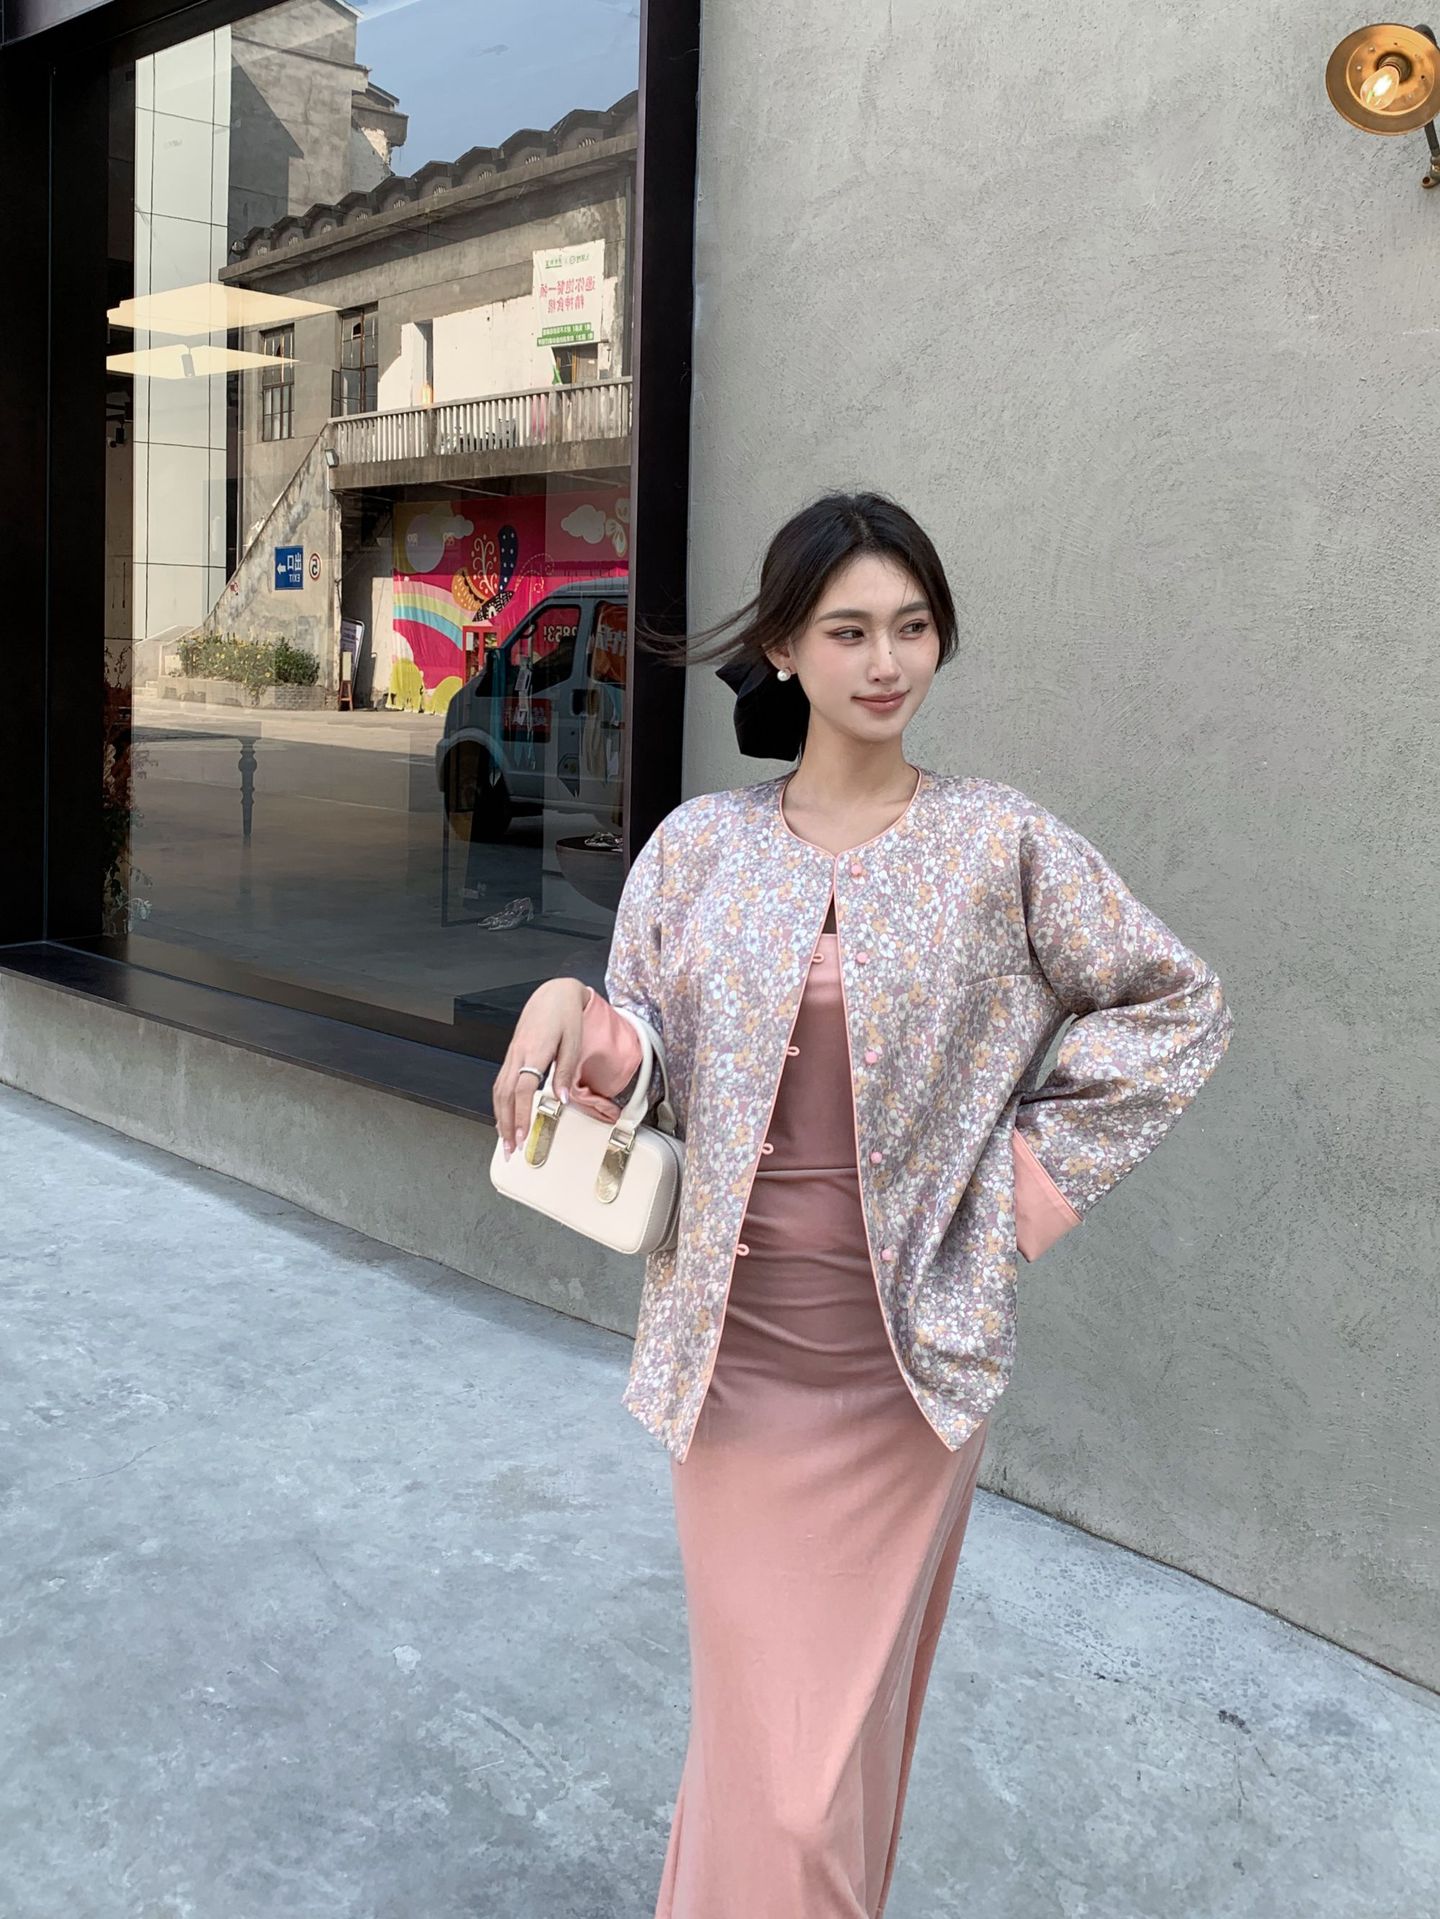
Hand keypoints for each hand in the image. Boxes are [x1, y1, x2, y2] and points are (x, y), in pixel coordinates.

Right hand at [493, 977, 587, 1159]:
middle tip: (511, 1149)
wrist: (553, 994)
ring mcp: (512, 1054)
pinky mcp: (511, 1054)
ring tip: (505, 1140)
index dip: (522, 1115)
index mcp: (534, 1051)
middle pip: (505, 1095)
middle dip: (507, 1125)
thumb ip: (566, 1072)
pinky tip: (503, 1116)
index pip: (523, 1090)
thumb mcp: (573, 1042)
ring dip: (501, 1118)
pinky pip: (500, 1082)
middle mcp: (518, 1054)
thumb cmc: (565, 1015)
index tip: (524, 1136)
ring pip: (498, 1091)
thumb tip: (563, 1100)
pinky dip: (499, 1103)